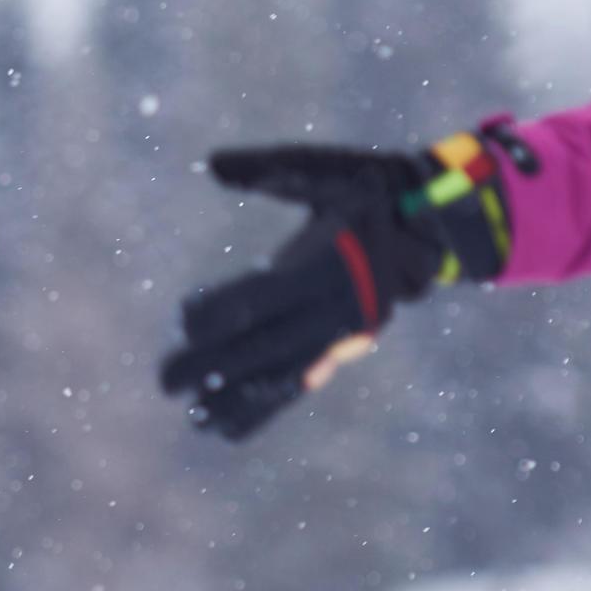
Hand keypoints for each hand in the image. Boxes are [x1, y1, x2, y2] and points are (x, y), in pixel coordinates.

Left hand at [159, 130, 520, 441]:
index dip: (222, 310)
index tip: (184, 321)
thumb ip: (270, 167)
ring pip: (283, 376)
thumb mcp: (322, 168)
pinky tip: (225, 426)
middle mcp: (334, 308)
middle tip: (165, 380)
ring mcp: (340, 335)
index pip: (265, 295)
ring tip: (193, 417)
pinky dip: (263, 408)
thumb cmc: (362, 186)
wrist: (426, 224)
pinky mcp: (340, 349)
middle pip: (265, 345)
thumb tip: (212, 163)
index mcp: (325, 264)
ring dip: (236, 399)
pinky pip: (299, 385)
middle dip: (214, 366)